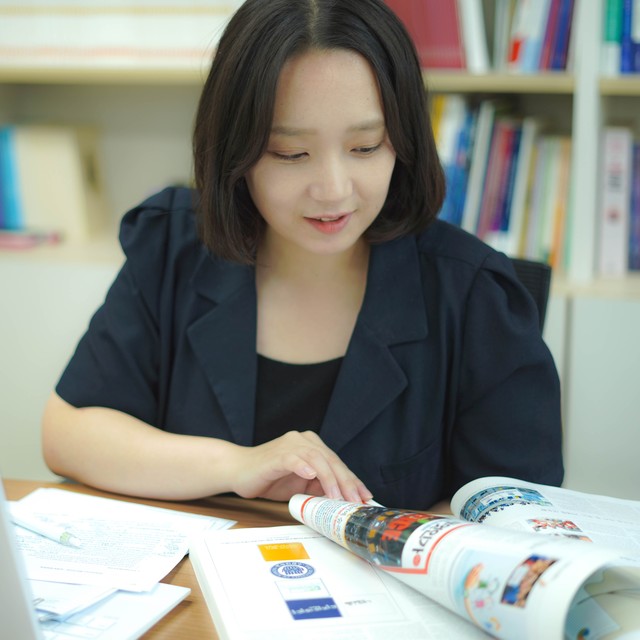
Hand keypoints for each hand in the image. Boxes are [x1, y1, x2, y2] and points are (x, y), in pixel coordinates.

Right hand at [229, 430, 371, 502]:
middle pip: (331, 460)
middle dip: (346, 482)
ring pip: (316, 459)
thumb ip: (319, 487)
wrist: (238, 470)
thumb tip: (342, 500)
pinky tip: (310, 476)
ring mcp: (290, 445)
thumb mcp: (300, 485)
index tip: (365, 497)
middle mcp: (303, 440)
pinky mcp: (277, 454)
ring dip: (329, 479)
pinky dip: (303, 467)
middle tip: (355, 501)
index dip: (352, 480)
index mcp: (312, 445)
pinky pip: (293, 459)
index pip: (337, 463)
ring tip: (337, 497)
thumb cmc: (269, 477)